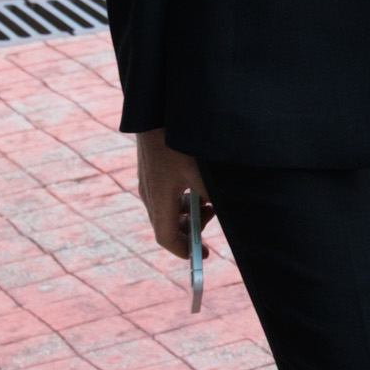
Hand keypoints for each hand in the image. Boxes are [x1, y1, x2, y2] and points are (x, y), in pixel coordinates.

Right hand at [135, 129, 213, 257]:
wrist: (154, 114)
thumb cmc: (177, 142)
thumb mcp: (201, 172)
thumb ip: (210, 195)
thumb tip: (222, 212)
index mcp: (159, 199)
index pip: (167, 237)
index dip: (184, 250)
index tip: (203, 255)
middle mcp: (149, 195)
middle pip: (167, 226)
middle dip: (190, 229)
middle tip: (213, 220)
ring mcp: (148, 183)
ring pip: (167, 210)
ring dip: (188, 212)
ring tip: (209, 202)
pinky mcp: (150, 172)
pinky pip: (165, 196)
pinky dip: (182, 198)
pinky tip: (199, 186)